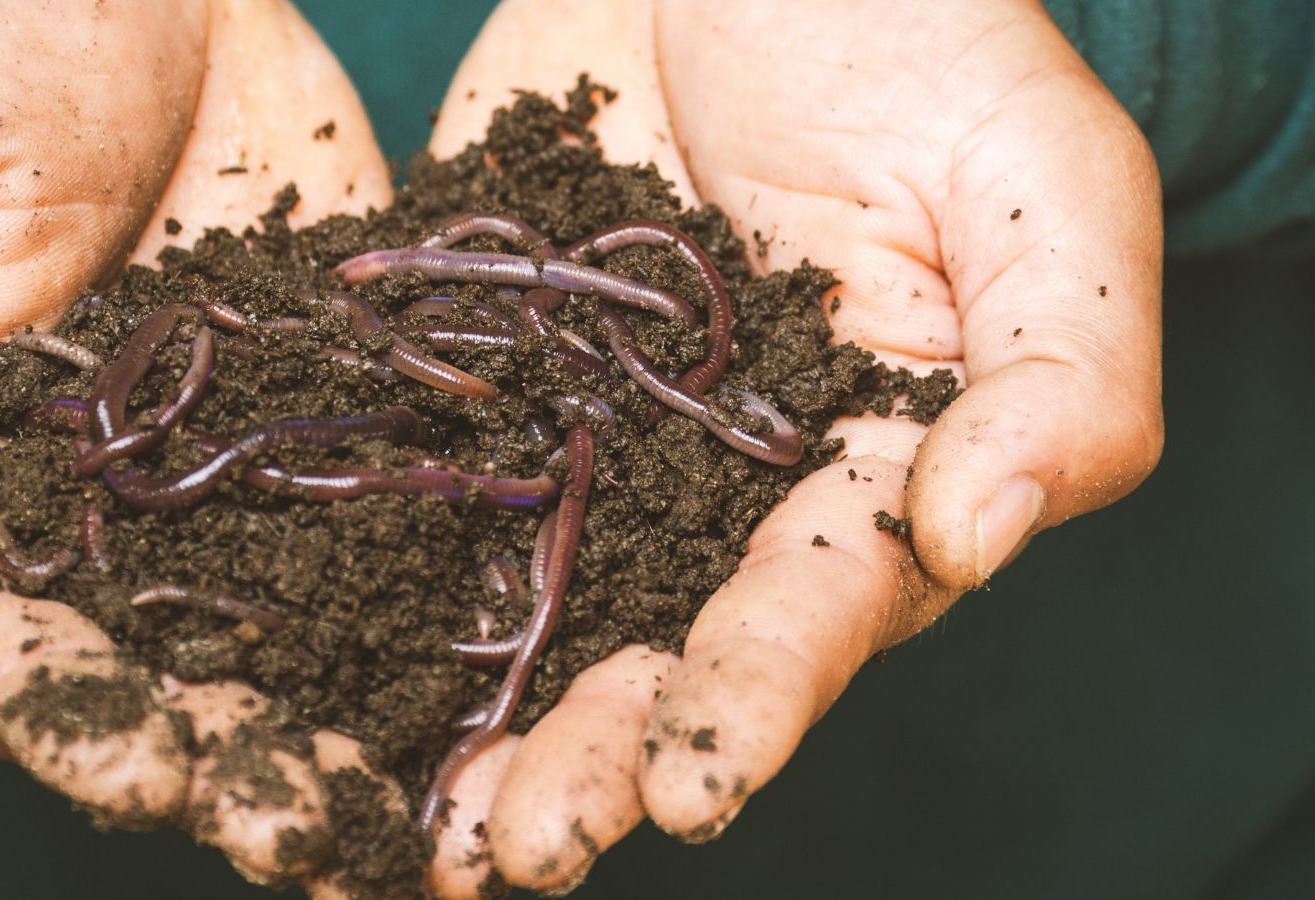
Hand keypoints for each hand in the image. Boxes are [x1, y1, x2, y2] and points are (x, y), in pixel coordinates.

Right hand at [0, 0, 396, 889]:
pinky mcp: (322, 408)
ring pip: (275, 625)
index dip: (55, 722)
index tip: (144, 766)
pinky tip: (507, 655)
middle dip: (227, 761)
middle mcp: (76, 513)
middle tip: (318, 833)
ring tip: (425, 809)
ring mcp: (211, 470)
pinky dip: (432, 591)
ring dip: (343, 721)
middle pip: (144, 676)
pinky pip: (378, 511)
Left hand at [423, 0, 1163, 892]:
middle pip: (653, 648)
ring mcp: (585, 443)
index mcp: (861, 468)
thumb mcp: (1033, 181)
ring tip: (416, 829)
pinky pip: (418, 489)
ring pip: (526, 609)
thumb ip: (1059, 370)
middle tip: (515, 849)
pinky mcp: (477, 382)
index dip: (756, 697)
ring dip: (474, 721)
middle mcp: (715, 491)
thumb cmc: (917, 33)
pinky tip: (300, 669)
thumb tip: (977, 538)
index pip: (814, 607)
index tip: (691, 785)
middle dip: (591, 756)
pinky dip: (362, 582)